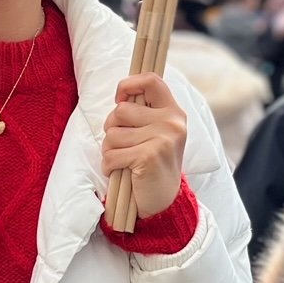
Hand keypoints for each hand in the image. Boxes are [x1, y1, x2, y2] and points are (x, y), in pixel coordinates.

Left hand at [103, 73, 186, 220]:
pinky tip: (121, 172)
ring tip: (124, 161)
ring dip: (110, 151)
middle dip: (112, 129)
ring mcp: (162, 139)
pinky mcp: (149, 156)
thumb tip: (120, 97)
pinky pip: (112, 154)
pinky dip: (109, 166)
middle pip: (120, 111)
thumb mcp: (156, 133)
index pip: (151, 80)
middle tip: (122, 146)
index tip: (119, 100)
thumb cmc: (152, 164)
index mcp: (173, 112)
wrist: (164, 202)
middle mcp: (172, 122)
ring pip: (112, 134)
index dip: (128, 85)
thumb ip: (143, 113)